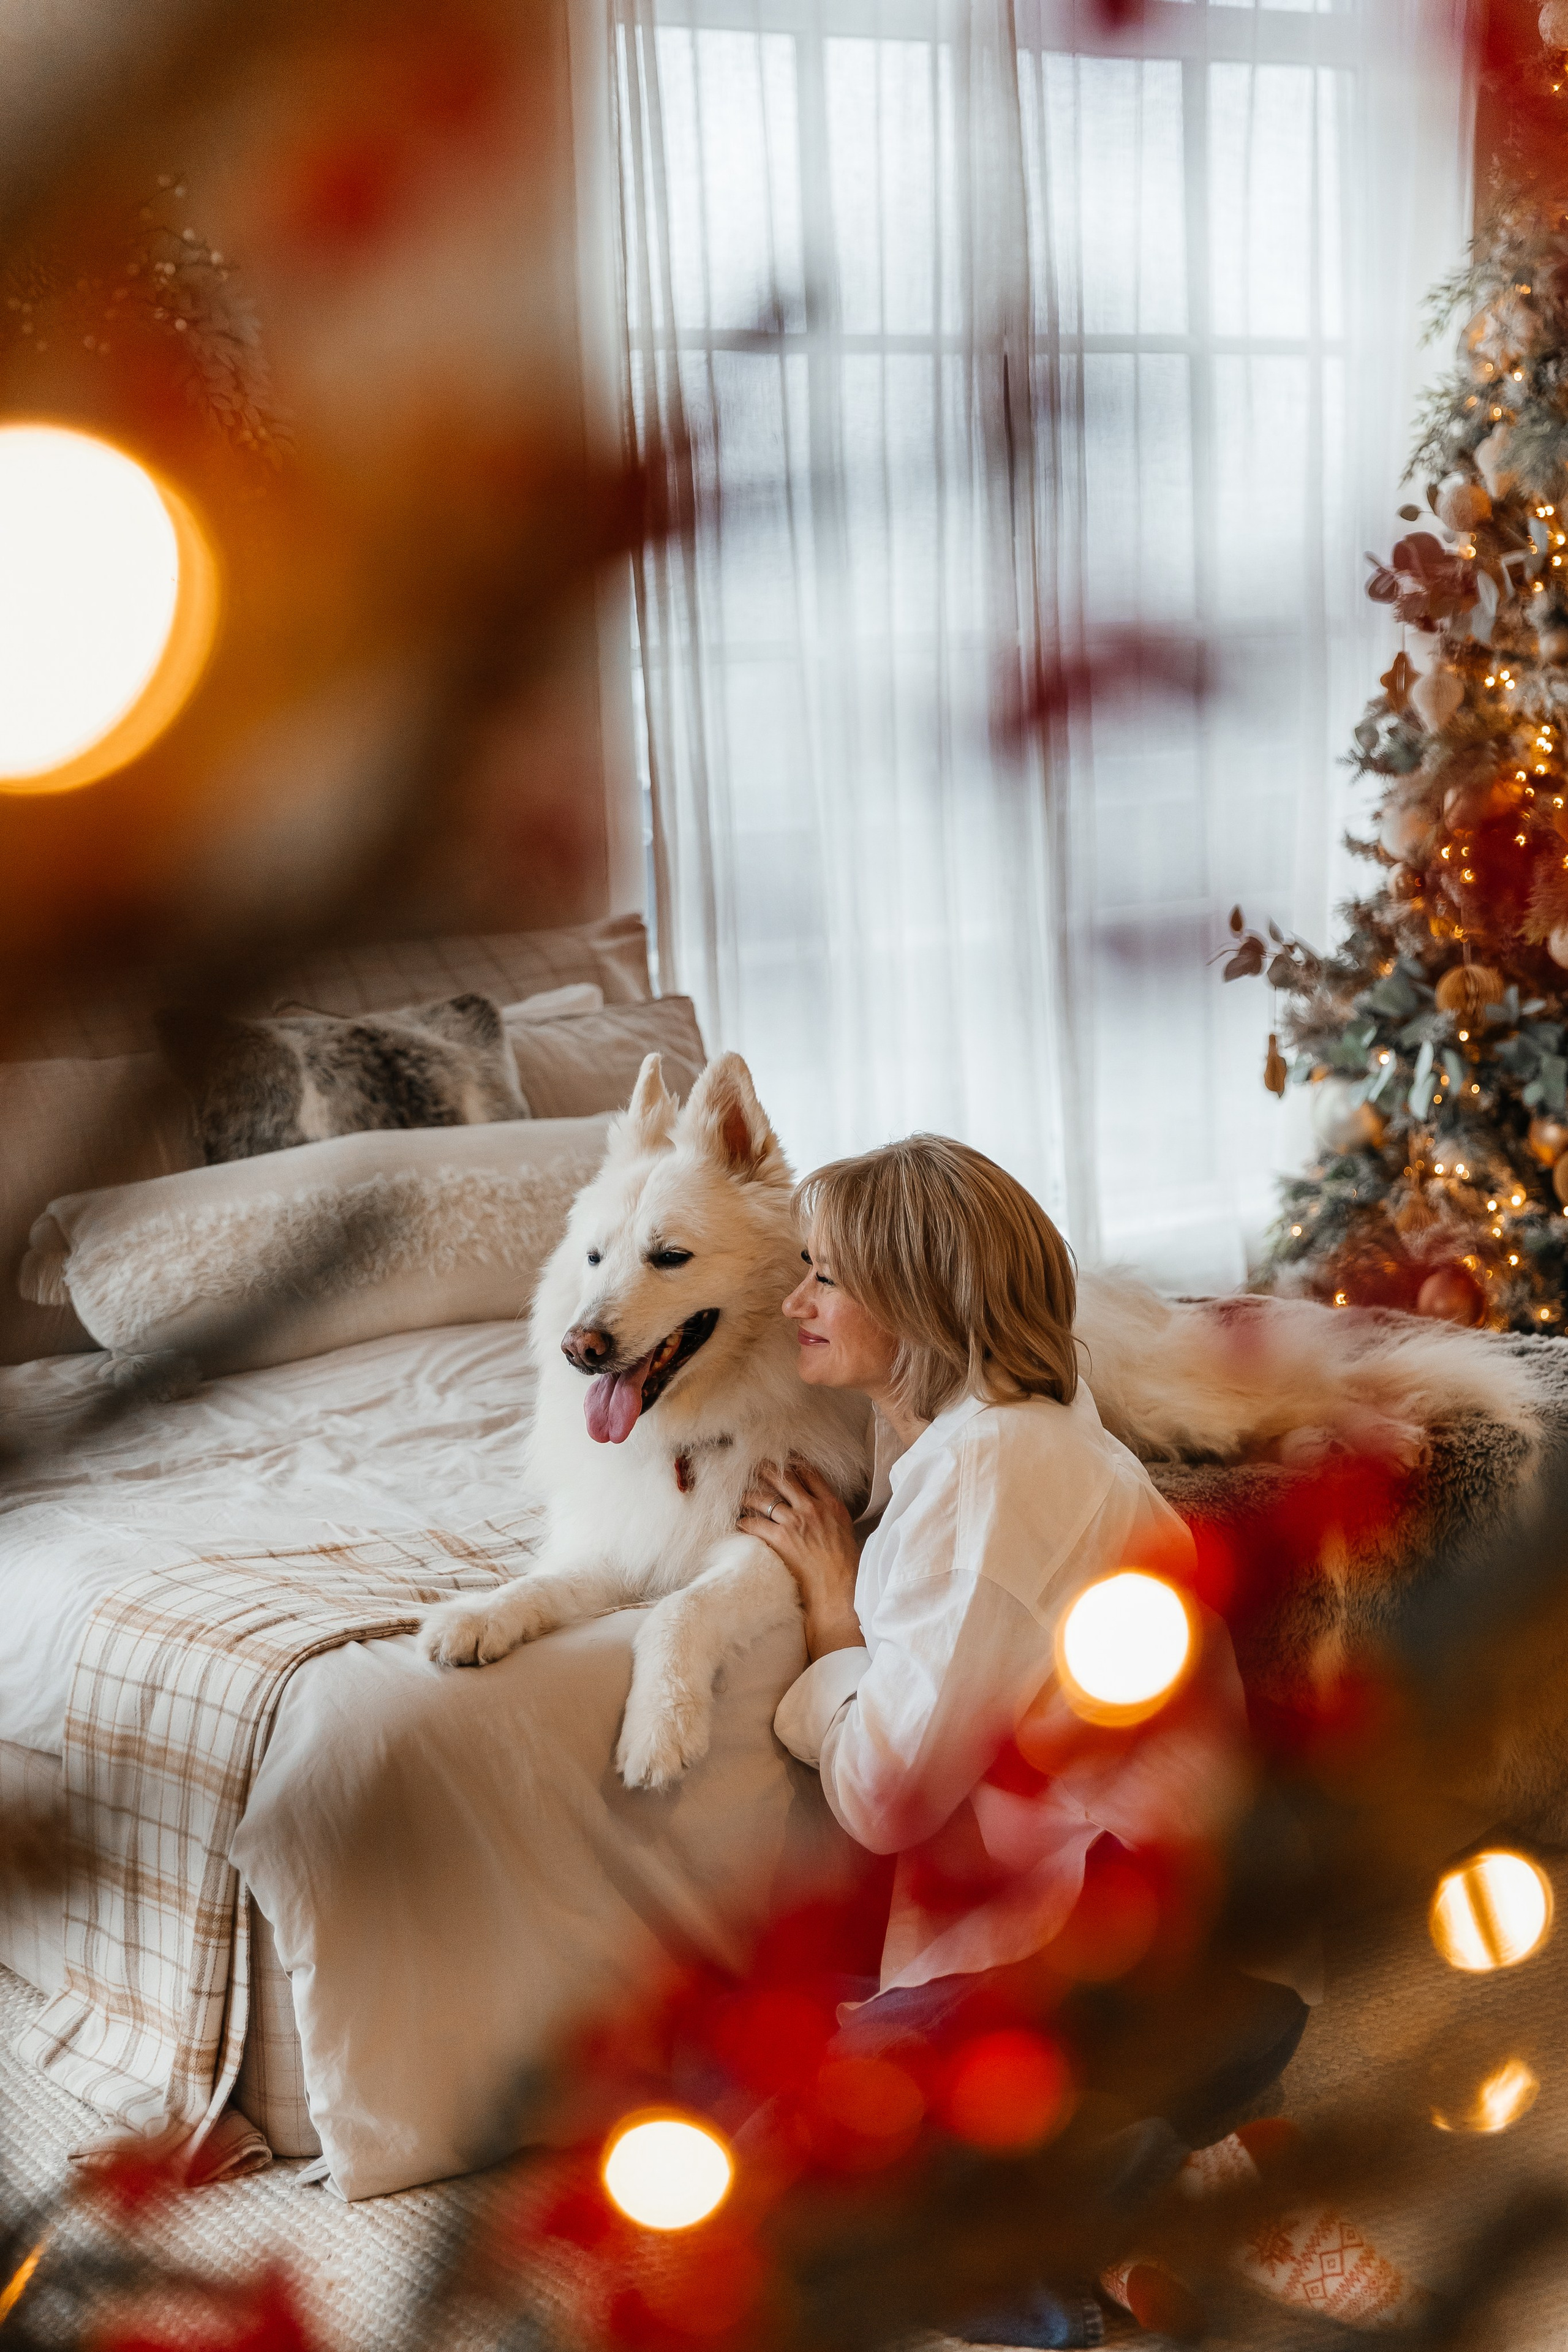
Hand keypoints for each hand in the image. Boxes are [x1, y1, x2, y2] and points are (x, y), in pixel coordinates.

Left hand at [740, 1459, 862, 1659]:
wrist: (838, 1588)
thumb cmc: (845, 1565)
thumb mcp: (845, 1529)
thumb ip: (831, 1513)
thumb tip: (818, 1506)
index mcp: (832, 1504)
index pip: (810, 1474)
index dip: (795, 1465)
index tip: (785, 1461)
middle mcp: (812, 1508)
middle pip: (785, 1479)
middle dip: (768, 1471)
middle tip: (758, 1468)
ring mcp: (795, 1522)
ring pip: (765, 1499)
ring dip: (751, 1496)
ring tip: (743, 1496)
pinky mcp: (780, 1539)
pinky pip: (755, 1523)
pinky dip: (745, 1522)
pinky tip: (740, 1522)